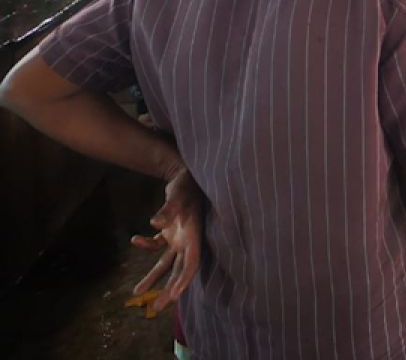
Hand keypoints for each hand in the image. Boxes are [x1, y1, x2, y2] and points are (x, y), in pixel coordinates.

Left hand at [130, 167, 203, 314]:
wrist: (185, 173)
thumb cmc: (186, 184)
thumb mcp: (177, 195)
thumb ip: (167, 210)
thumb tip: (154, 223)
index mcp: (194, 235)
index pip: (191, 263)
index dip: (183, 281)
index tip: (172, 296)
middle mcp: (188, 240)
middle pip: (179, 270)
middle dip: (168, 289)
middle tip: (155, 308)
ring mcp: (180, 237)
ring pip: (166, 262)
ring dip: (153, 276)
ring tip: (137, 291)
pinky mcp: (171, 231)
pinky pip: (158, 245)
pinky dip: (146, 245)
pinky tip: (135, 240)